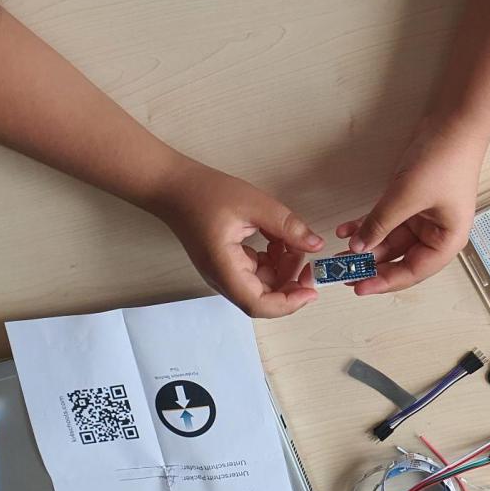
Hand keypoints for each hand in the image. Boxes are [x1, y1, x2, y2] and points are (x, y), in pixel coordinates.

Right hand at [151, 161, 322, 317]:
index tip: (311, 290)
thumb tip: (315, 245)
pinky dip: (272, 259)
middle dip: (290, 281)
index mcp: (224, 268)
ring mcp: (224, 272)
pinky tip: (277, 239)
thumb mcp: (255, 204)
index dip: (289, 303)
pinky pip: (255, 271)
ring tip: (290, 240)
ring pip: (262, 284)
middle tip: (308, 258)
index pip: (259, 304)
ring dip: (283, 268)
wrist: (174, 187)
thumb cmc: (206, 193)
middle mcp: (223, 277)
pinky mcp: (227, 263)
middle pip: (263, 297)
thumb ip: (287, 227)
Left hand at [337, 119, 487, 294]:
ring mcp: (424, 218)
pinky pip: (387, 221)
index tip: (359, 287)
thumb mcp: (406, 197)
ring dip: (366, 243)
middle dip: (371, 264)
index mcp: (447, 241)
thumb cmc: (445, 161)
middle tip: (343, 271)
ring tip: (340, 251)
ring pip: (390, 240)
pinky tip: (347, 229)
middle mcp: (437, 233)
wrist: (453, 123)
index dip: (384, 281)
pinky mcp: (412, 202)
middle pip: (400, 258)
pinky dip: (368, 224)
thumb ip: (381, 224)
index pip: (413, 271)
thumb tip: (358, 248)